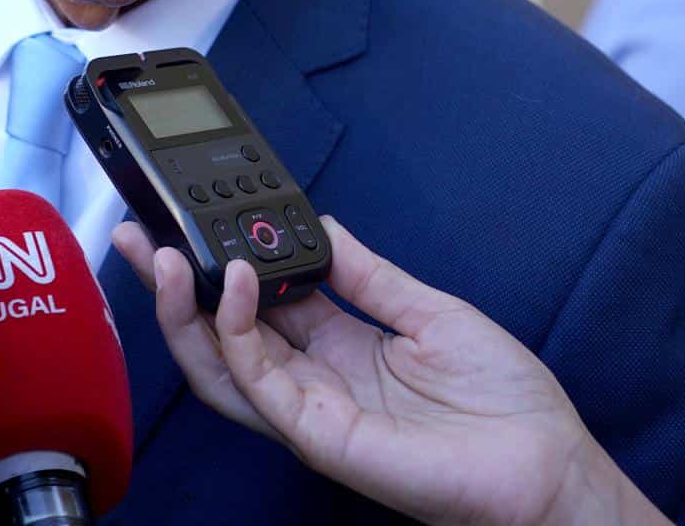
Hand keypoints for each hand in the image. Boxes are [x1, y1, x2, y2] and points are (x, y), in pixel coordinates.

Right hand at [111, 218, 670, 525]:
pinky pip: (258, 384)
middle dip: (172, 286)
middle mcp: (313, 378)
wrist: (546, 464)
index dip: (217, 261)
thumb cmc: (505, 400)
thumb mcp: (429, 309)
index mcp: (337, 345)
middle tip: (138, 235)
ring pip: (218, 365)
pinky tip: (234, 285)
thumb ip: (365, 272)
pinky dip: (234, 334)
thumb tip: (317, 222)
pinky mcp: (319, 436)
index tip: (188, 219)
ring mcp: (310, 411)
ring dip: (183, 312)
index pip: (255, 300)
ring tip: (167, 258)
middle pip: (218, 333)